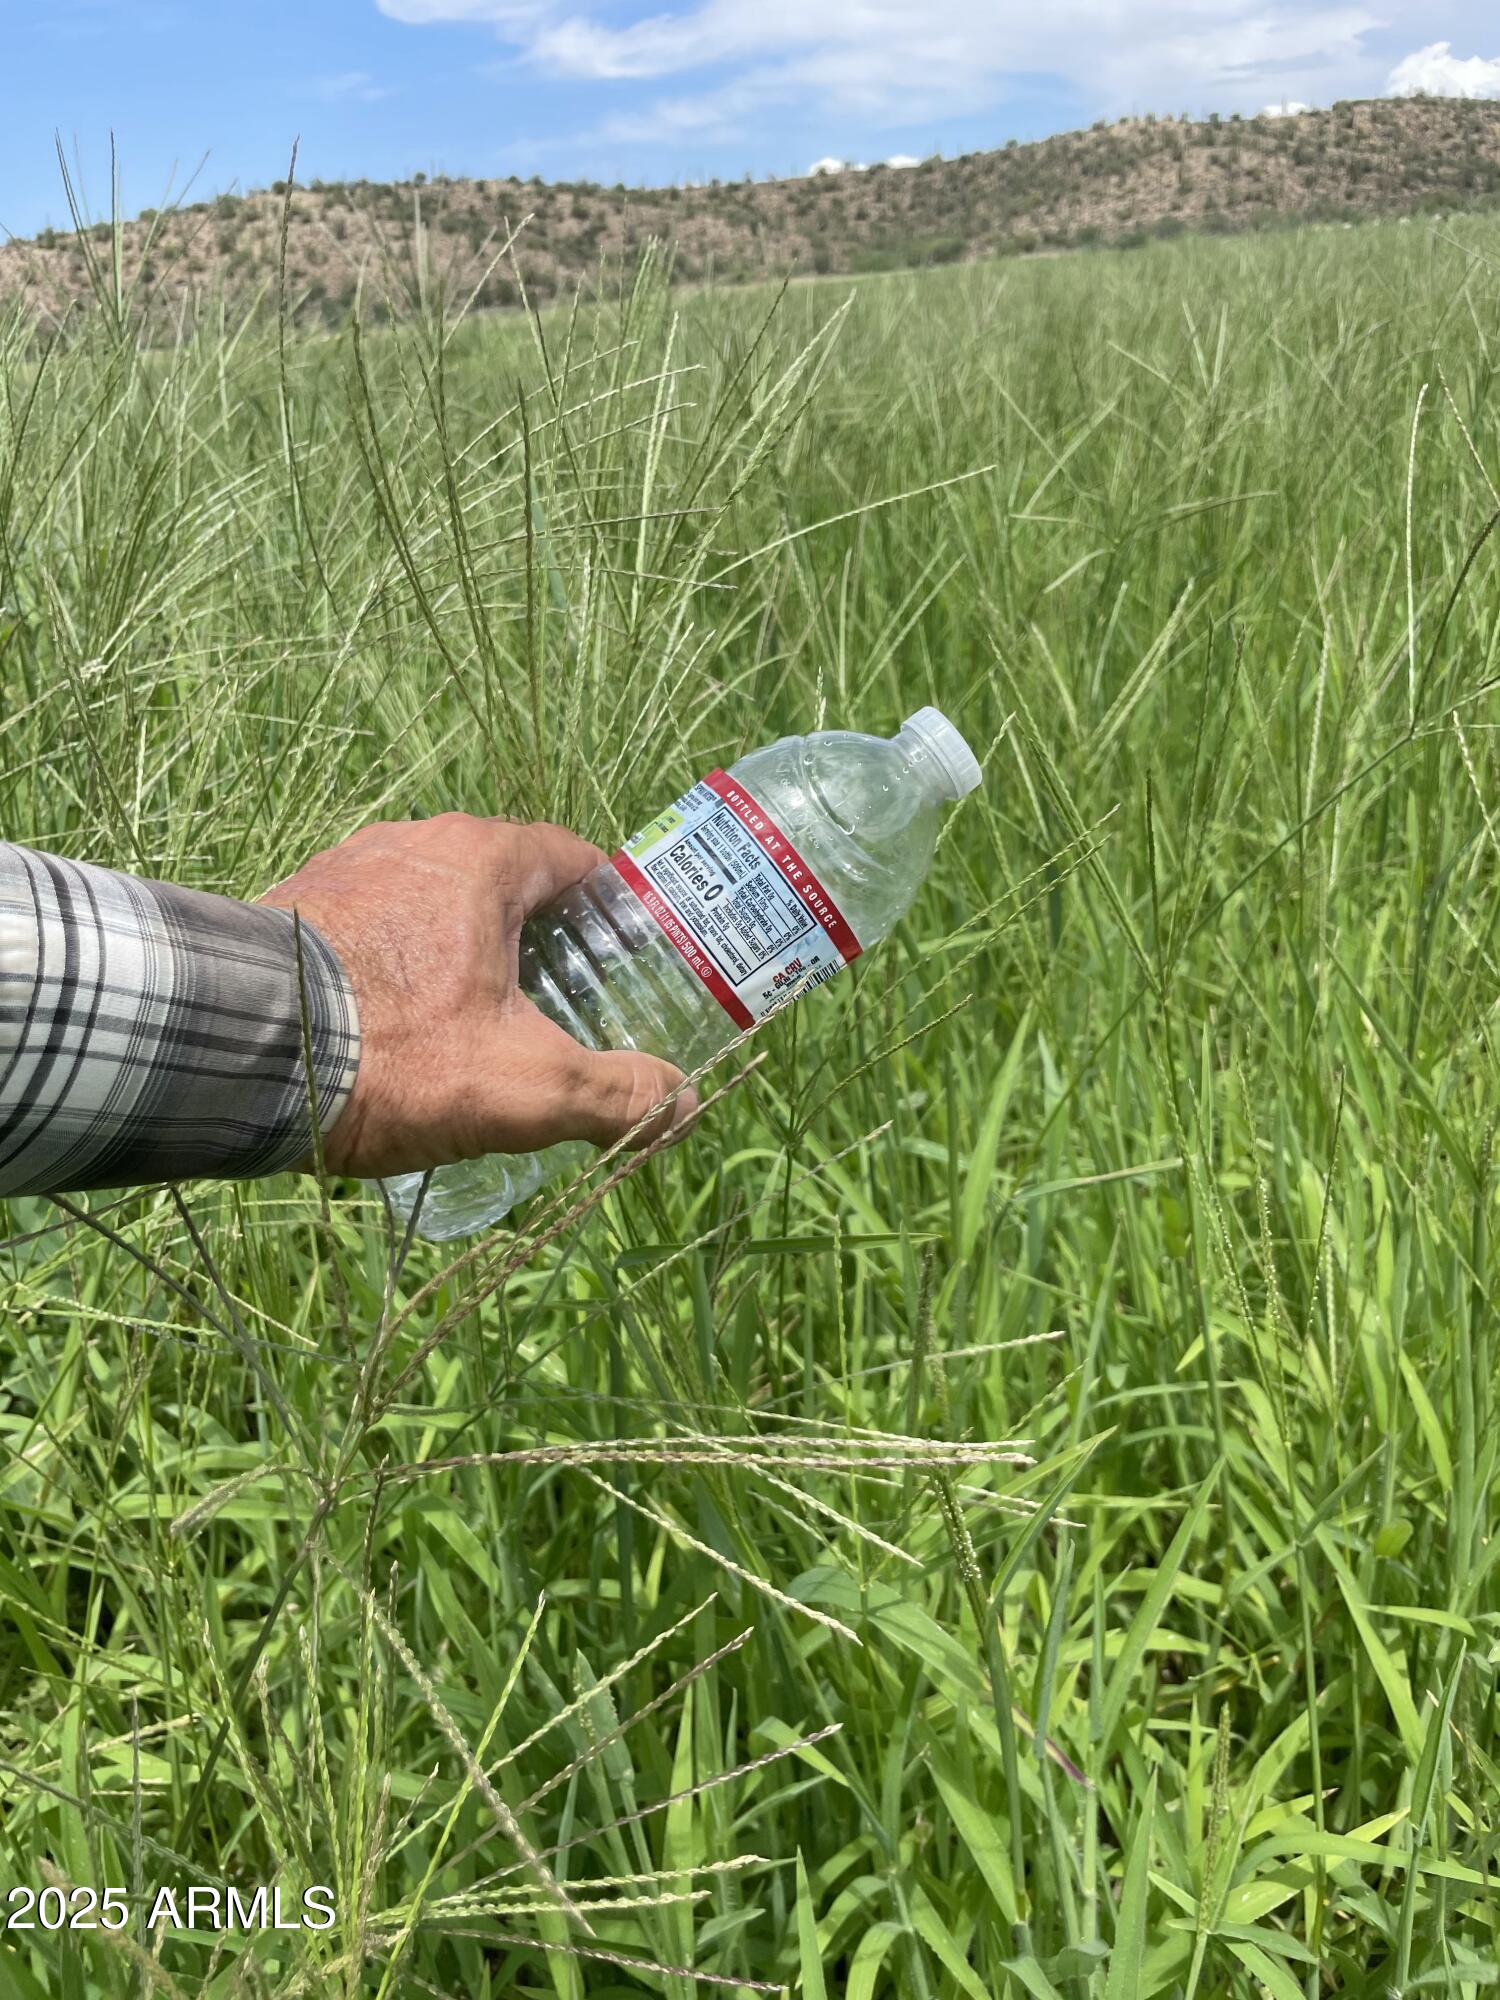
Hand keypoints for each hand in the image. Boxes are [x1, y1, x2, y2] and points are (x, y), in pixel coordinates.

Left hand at [257, 814, 696, 1179]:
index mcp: (482, 859)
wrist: (233, 1050)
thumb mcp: (526, 1087)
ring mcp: (343, 868)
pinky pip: (368, 928)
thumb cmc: (393, 1053)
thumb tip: (681, 1102)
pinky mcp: (289, 906)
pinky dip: (394, 968)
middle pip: (502, 884)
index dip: (609, 909)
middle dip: (535, 941)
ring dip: (460, 955)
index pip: (573, 858)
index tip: (624, 959)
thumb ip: (615, 1095)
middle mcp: (412, 843)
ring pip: (431, 906)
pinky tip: (391, 1031)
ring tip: (470, 1028)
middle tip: (554, 1008)